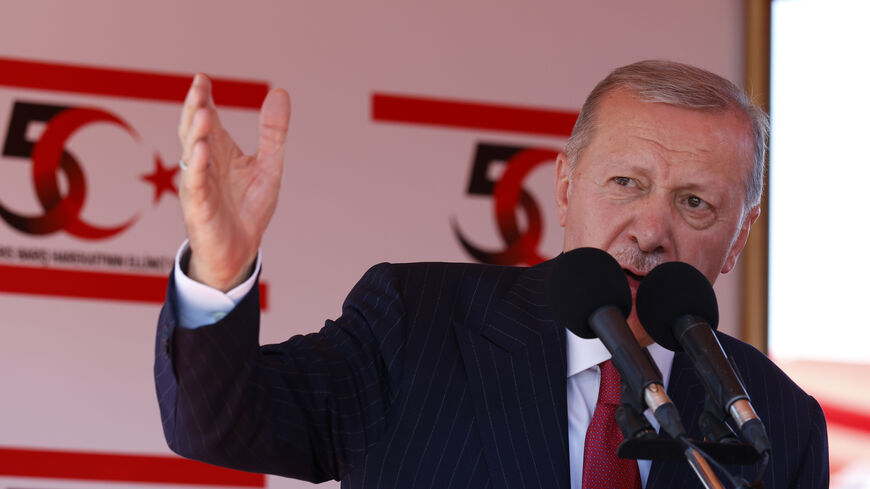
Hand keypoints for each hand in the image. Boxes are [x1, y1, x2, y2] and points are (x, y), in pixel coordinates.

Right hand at [178, 74, 290, 290]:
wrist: (240, 251)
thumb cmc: (249, 208)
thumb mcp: (268, 166)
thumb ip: (273, 132)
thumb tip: (280, 91)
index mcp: (219, 151)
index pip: (206, 118)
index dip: (203, 99)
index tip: (202, 78)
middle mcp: (204, 164)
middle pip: (194, 130)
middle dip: (195, 109)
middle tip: (199, 87)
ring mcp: (198, 184)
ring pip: (191, 154)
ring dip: (196, 134)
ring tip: (203, 114)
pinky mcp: (198, 206)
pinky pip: (195, 184)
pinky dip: (197, 167)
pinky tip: (202, 151)